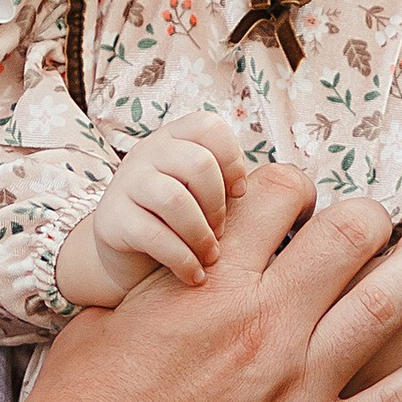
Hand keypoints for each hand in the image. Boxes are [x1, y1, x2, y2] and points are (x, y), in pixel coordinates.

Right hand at [28, 164, 401, 401]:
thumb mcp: (100, 323)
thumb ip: (154, 280)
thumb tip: (178, 252)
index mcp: (208, 287)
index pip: (275, 197)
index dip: (294, 183)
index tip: (300, 194)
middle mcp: (264, 326)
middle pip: (346, 234)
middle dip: (367, 213)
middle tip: (377, 215)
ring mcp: (298, 390)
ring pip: (385, 303)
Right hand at [55, 113, 251, 303]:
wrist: (125, 260)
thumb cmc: (178, 225)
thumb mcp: (202, 195)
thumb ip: (228, 184)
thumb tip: (290, 190)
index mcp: (174, 139)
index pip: (208, 126)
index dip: (232, 160)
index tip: (239, 194)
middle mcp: (147, 153)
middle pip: (197, 163)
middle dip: (218, 205)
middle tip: (222, 233)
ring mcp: (125, 184)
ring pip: (174, 198)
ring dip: (201, 234)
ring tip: (209, 256)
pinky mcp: (111, 221)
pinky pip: (153, 235)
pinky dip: (181, 259)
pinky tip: (193, 274)